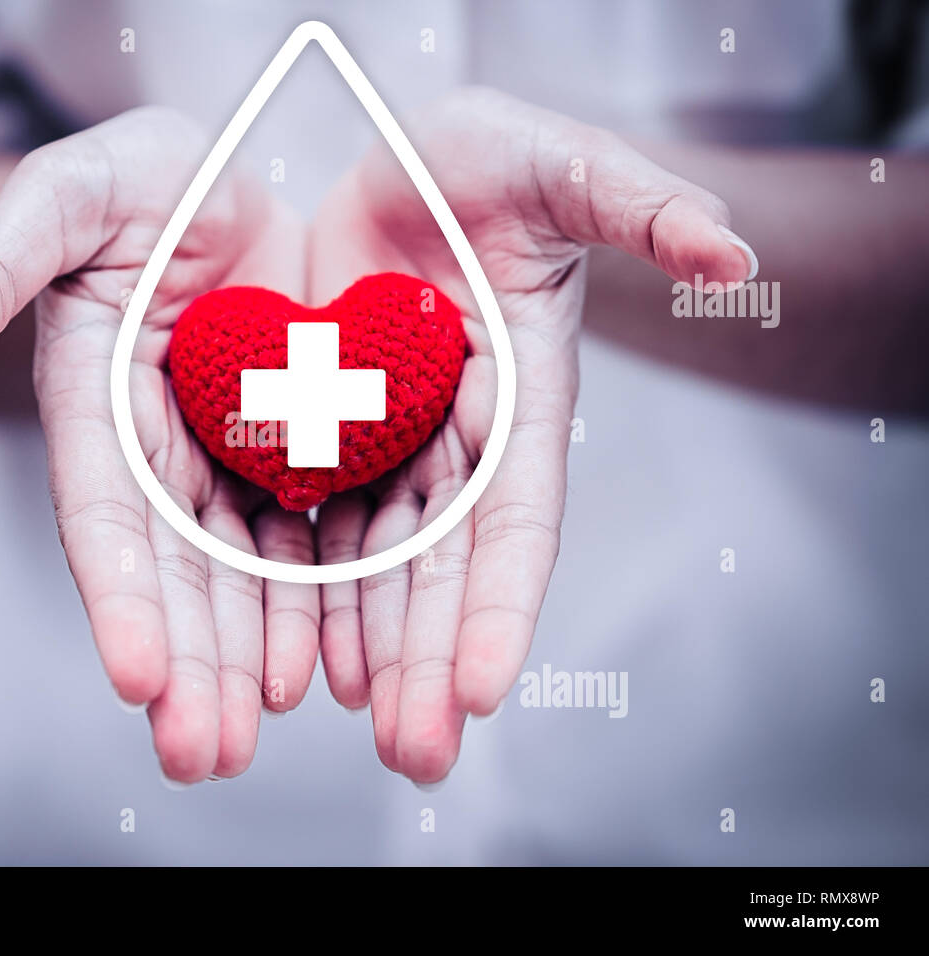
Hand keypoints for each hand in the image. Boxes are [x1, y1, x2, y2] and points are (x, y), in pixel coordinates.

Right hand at [0, 107, 318, 782]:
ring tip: (249, 740)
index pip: (102, 512)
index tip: (138, 676)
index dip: (116, 593)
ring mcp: (217, 461)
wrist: (223, 187)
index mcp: (93, 402)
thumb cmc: (140, 178)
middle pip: (168, 572)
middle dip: (184, 665)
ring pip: (232, 577)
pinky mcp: (282, 457)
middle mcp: (151, 451)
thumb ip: (0, 257)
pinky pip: (297, 542)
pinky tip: (314, 670)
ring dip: (241, 661)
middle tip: (202, 755)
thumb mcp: (73, 192)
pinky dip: (303, 607)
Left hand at [308, 88, 755, 782]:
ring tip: (351, 728)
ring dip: (366, 650)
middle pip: (442, 569)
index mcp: (524, 404)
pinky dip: (307, 592)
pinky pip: (313, 526)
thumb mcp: (563, 164)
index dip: (499, 603)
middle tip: (415, 754)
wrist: (407, 170)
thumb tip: (732, 254)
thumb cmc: (492, 163)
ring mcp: (394, 449)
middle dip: (429, 662)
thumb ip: (641, 205)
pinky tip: (298, 658)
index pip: (516, 520)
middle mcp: (462, 447)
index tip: (478, 688)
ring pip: (375, 567)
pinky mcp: (330, 438)